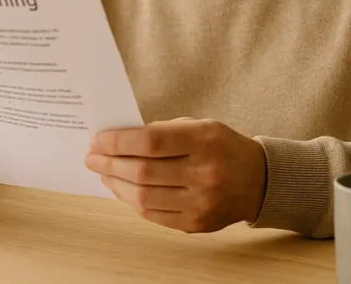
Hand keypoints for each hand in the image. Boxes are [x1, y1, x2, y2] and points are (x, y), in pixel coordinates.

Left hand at [84, 117, 266, 232]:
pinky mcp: (196, 224)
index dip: (118, 142)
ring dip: (116, 184)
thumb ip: (163, 131)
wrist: (258, 180)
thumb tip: (119, 139)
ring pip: (144, 197)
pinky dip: (132, 201)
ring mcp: (200, 202)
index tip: (98, 140)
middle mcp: (203, 173)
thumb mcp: (199, 126)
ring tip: (104, 172)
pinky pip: (153, 215)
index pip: (150, 141)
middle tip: (92, 157)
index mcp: (204, 141)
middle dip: (109, 163)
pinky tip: (122, 189)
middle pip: (142, 171)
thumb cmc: (222, 147)